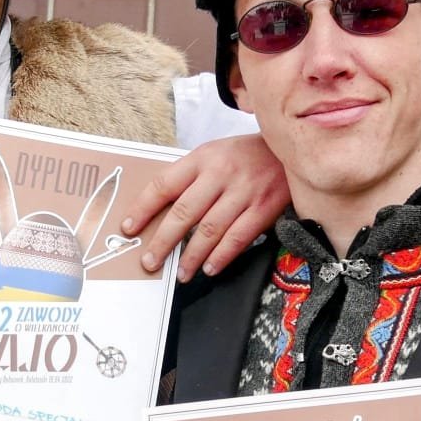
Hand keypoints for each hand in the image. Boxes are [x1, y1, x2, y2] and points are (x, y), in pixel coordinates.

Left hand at [121, 134, 290, 280]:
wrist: (291, 147)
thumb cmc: (246, 156)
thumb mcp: (214, 155)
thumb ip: (190, 179)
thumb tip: (160, 213)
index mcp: (202, 158)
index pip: (164, 184)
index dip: (143, 208)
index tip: (129, 227)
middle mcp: (220, 173)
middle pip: (184, 212)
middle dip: (163, 241)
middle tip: (150, 261)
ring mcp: (243, 191)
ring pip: (210, 229)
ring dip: (192, 256)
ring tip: (182, 272)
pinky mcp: (264, 207)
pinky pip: (238, 236)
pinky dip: (222, 256)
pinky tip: (210, 268)